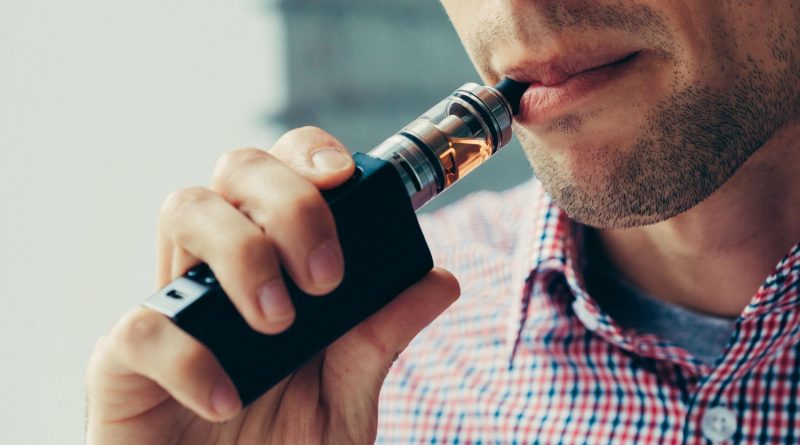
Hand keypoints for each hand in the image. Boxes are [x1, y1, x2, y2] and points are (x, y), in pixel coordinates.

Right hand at [85, 127, 459, 443]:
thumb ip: (380, 339)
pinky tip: (225, 399)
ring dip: (243, 253)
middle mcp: (222, 270)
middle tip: (326, 278)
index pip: (282, 172)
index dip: (307, 155)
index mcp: (275, 265)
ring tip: (278, 325)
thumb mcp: (347, 396)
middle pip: (236, 170)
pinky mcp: (124, 362)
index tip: (343, 178)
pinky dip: (190, 356)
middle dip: (288, 202)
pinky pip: (142, 325)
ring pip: (184, 212)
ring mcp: (175, 308)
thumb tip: (439, 281)